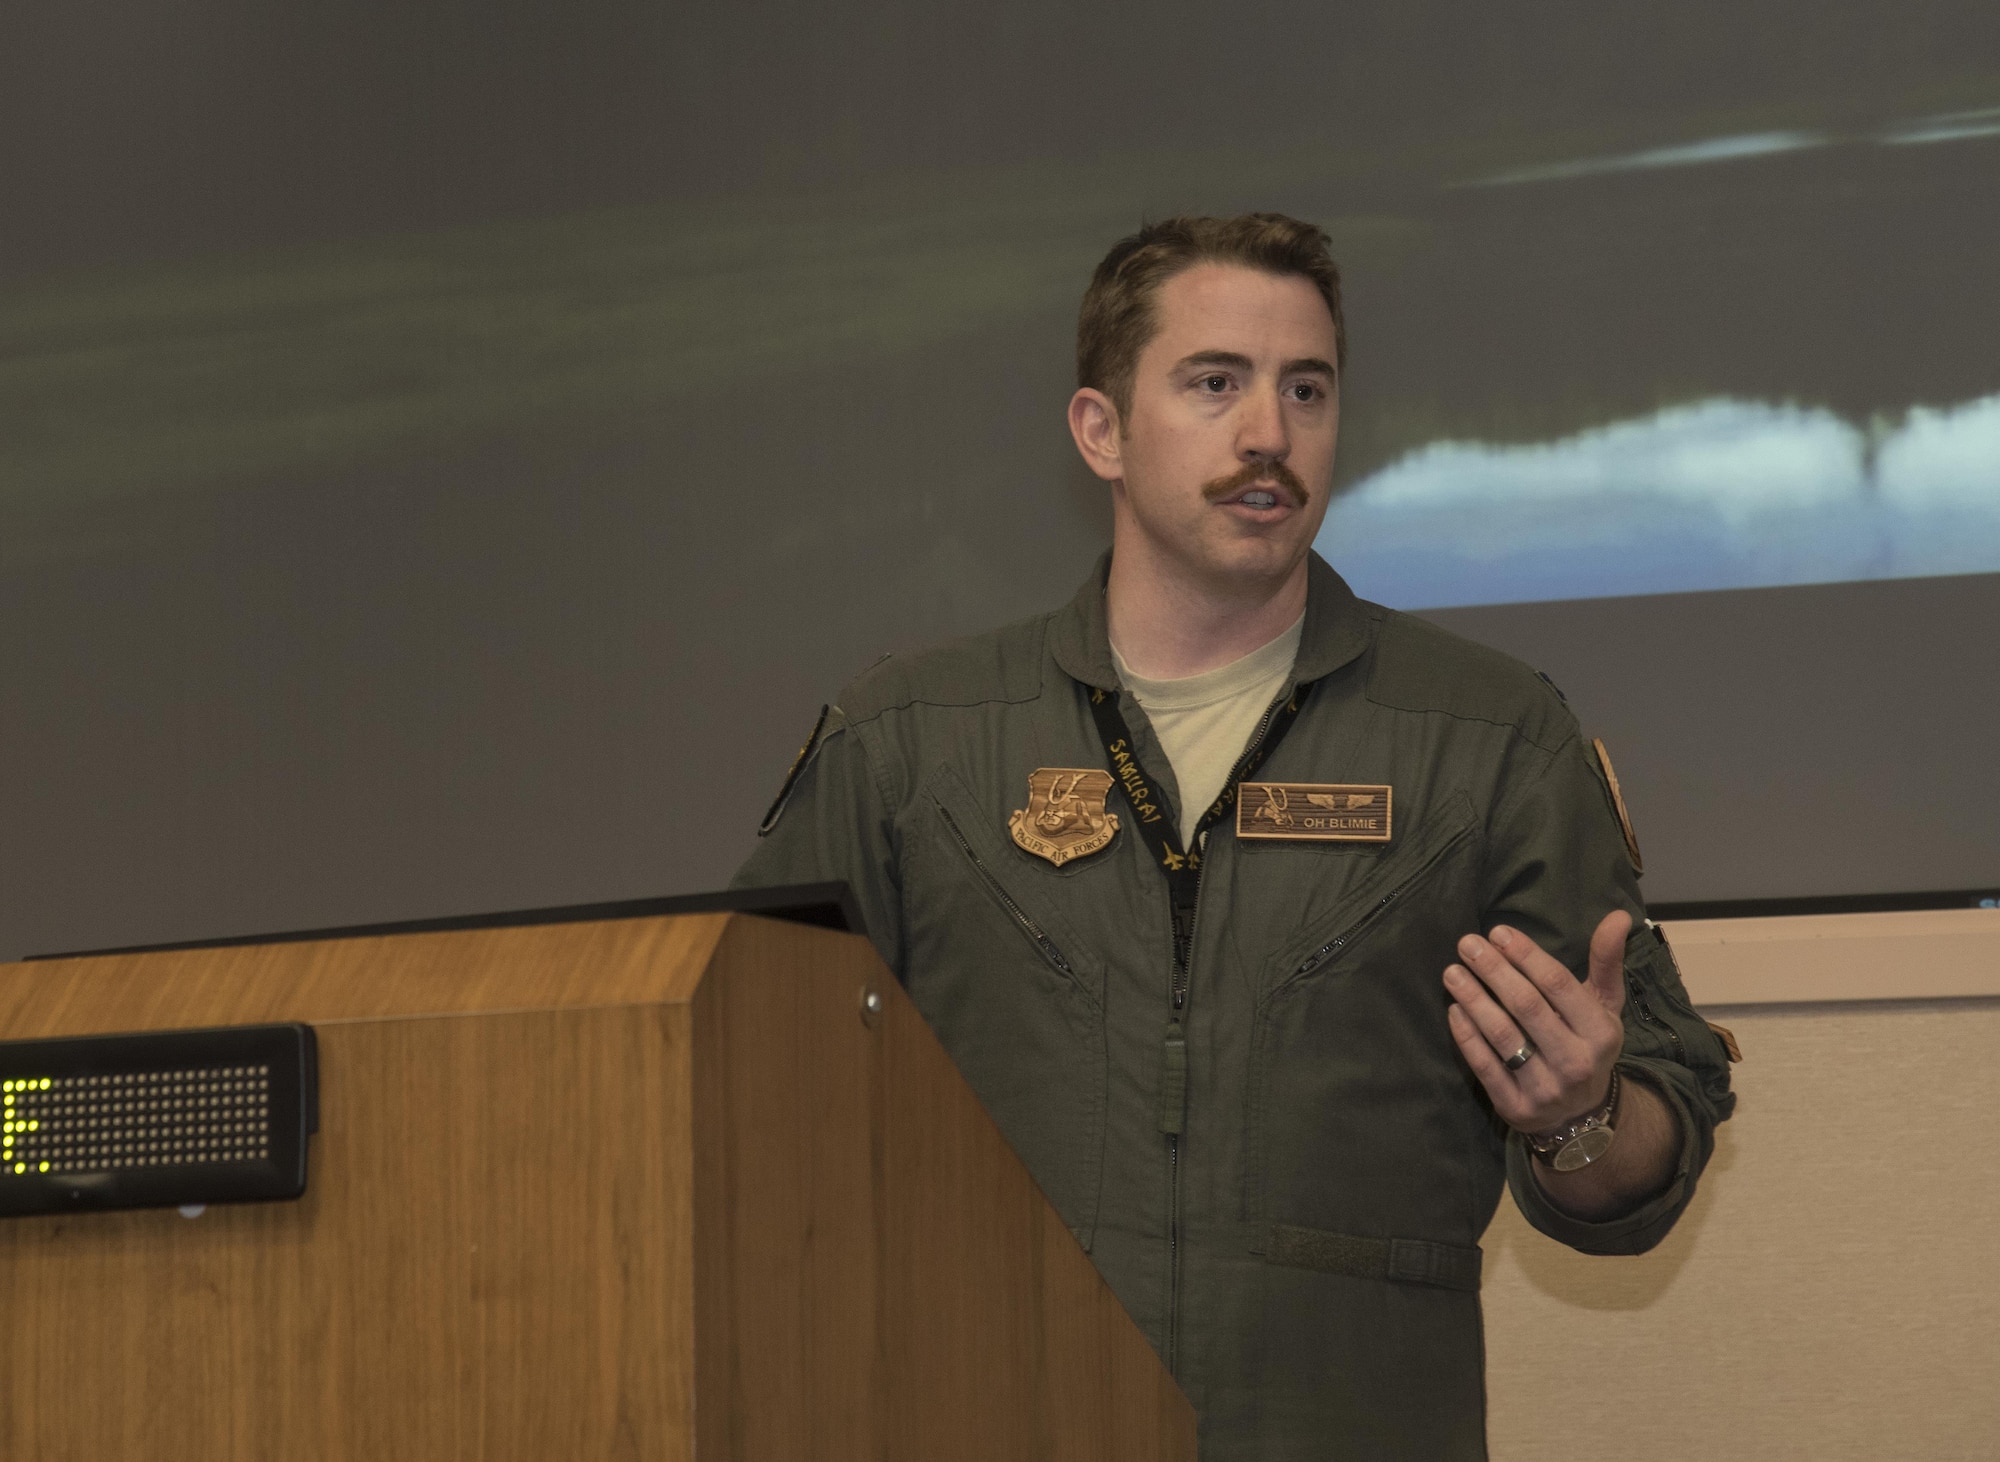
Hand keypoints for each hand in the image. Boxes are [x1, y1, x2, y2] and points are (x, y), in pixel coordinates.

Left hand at [1442, 911, 1629, 1134]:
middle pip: (1527, 1007)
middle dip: (1494, 971)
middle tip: (1466, 944)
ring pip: (1503, 1037)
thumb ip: (1606, 962)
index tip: (1498, 932)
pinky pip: (1486, 1067)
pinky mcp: (1516, 1107)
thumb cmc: (1587, 1044)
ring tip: (1452, 971)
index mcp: (1600, 1032)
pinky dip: (1467, 1036)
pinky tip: (1454, 1009)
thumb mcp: (1603, 1007)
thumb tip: (1619, 916)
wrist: (1581, 1117)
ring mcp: (1546, 1088)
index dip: (1527, 956)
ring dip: (1474, 1000)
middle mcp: (1576, 1061)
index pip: (1559, 986)